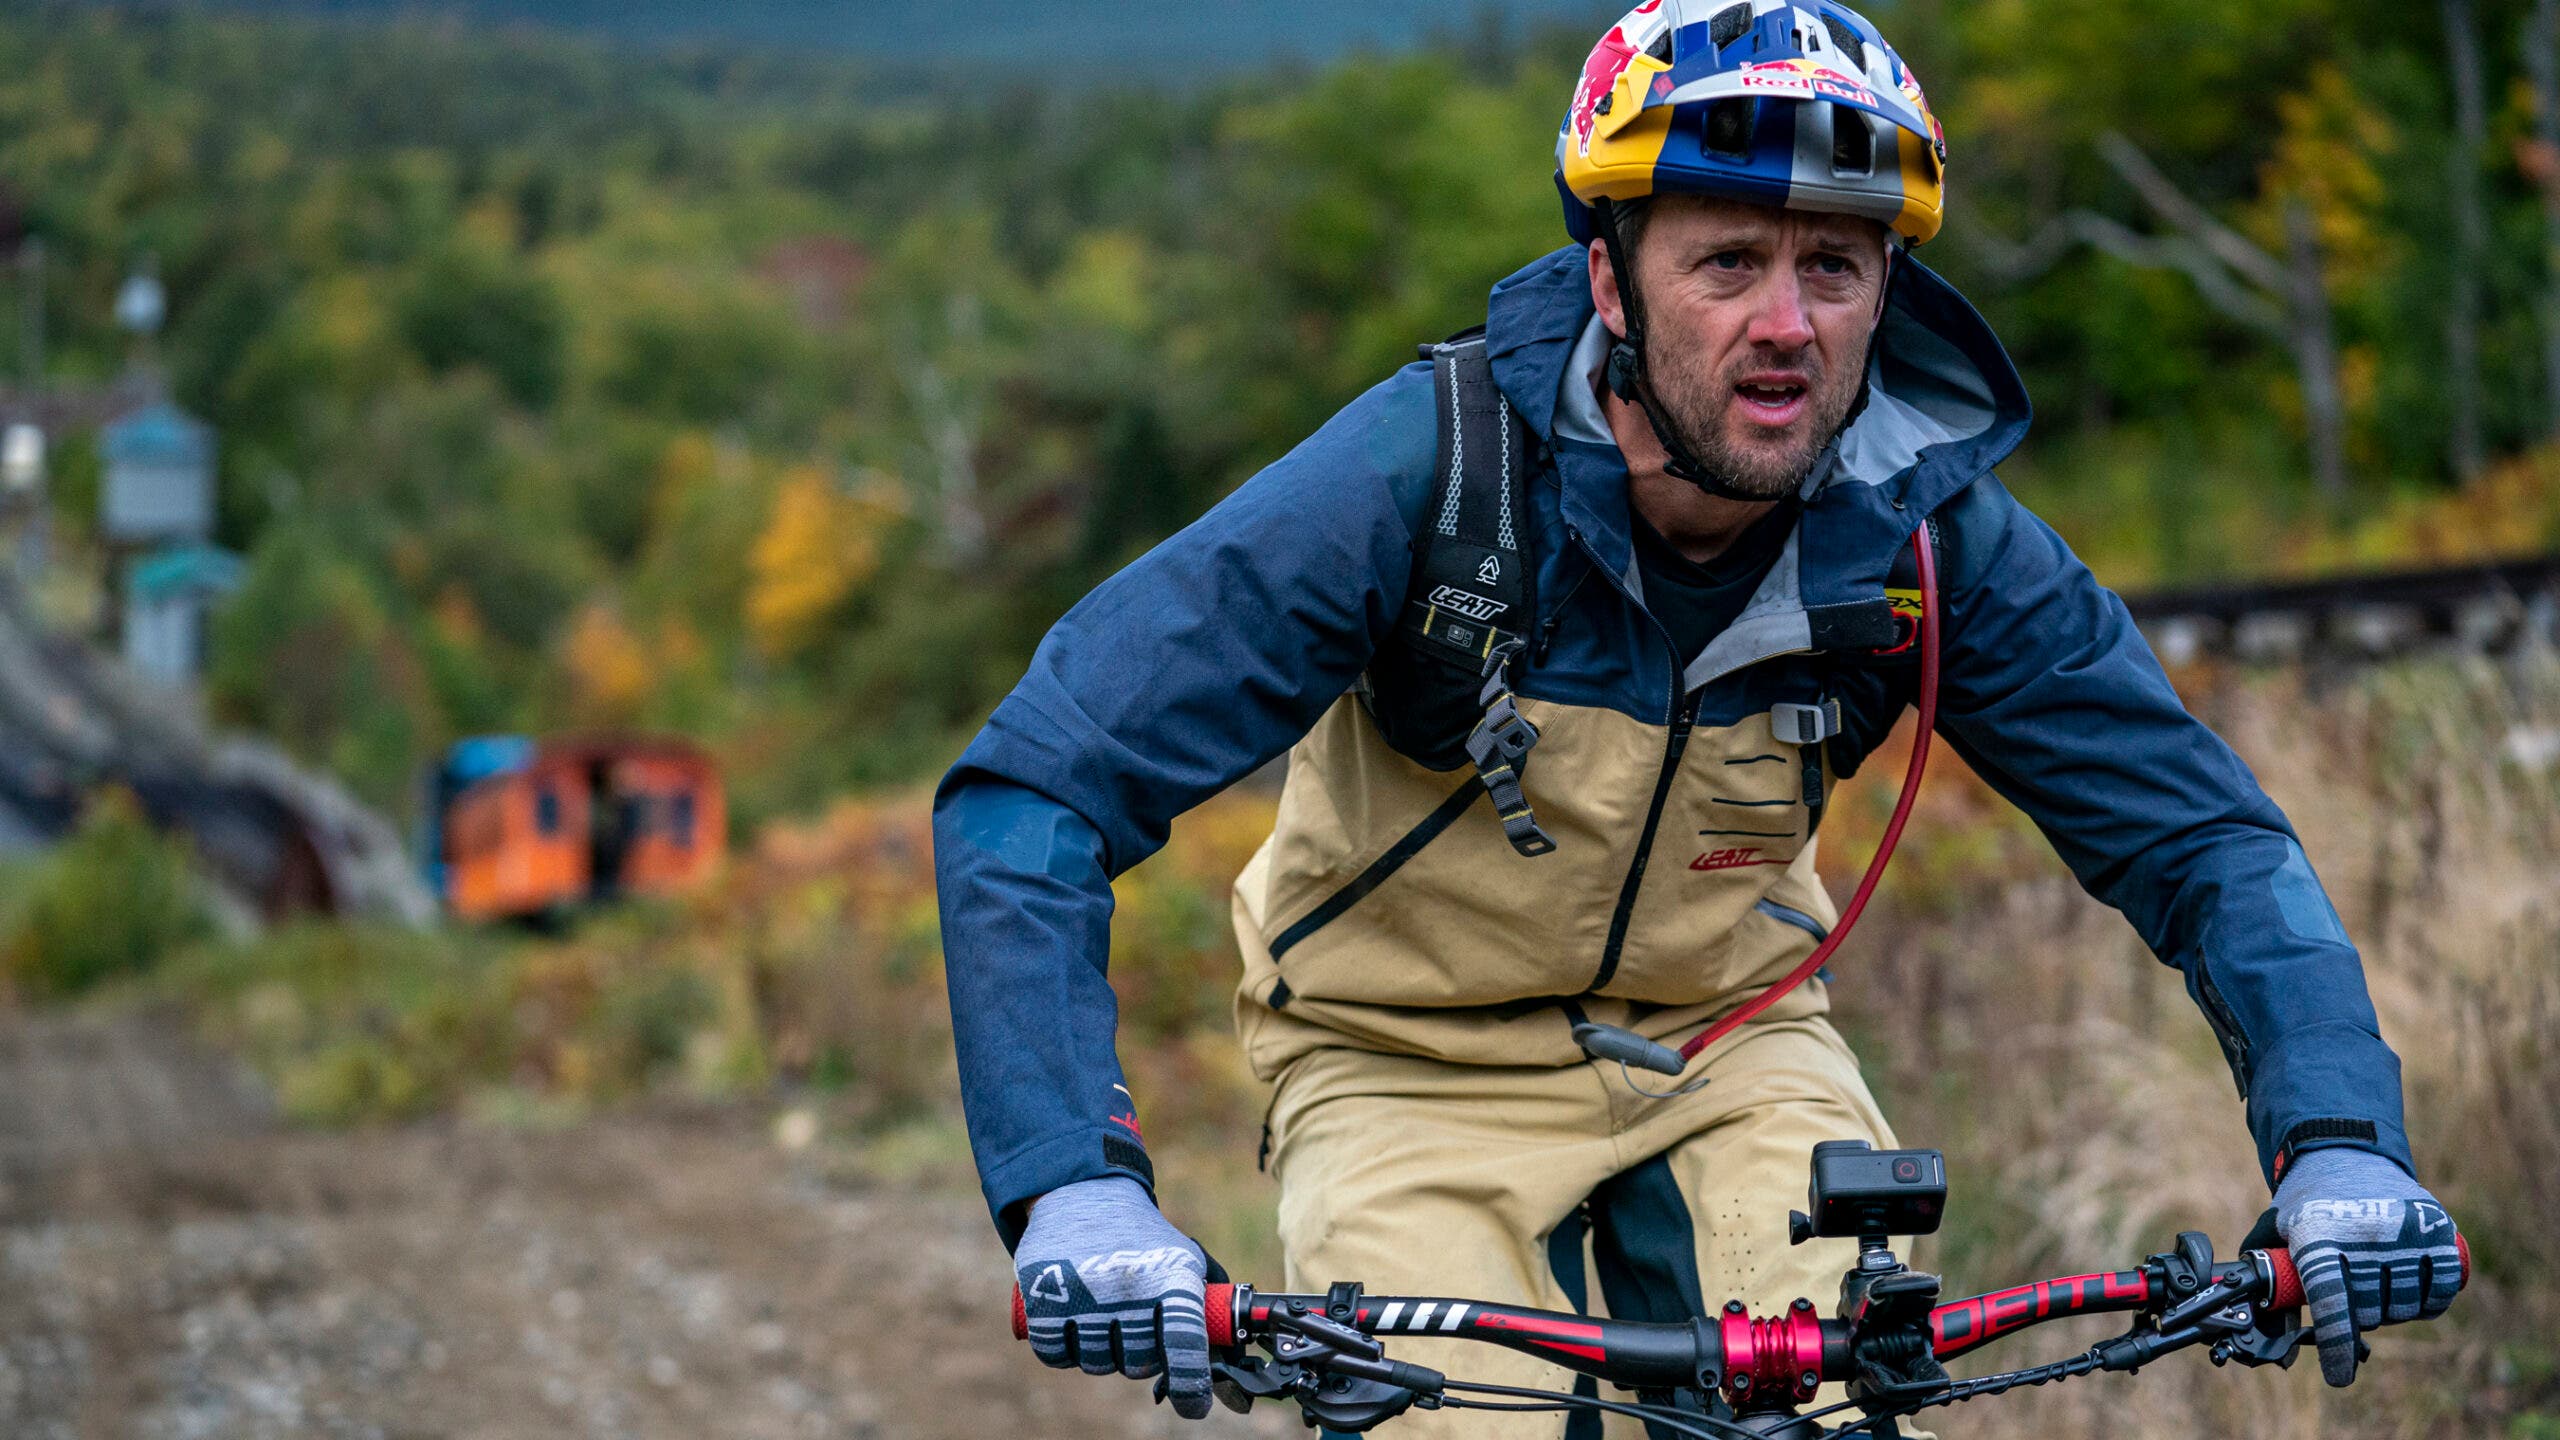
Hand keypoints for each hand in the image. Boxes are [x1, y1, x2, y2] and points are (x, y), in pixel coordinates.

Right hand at [1013, 1176, 1212, 1417]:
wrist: (1084, 1192)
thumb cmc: (1142, 1238)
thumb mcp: (1184, 1259)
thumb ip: (1205, 1312)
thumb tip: (1224, 1369)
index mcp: (1170, 1276)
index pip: (1185, 1343)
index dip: (1191, 1383)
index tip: (1194, 1406)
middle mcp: (1128, 1286)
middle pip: (1138, 1364)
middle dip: (1138, 1355)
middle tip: (1133, 1325)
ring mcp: (1082, 1292)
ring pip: (1096, 1363)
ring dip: (1100, 1351)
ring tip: (1101, 1314)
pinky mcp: (1042, 1295)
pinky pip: (1055, 1355)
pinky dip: (1063, 1349)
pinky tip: (1070, 1322)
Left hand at [2272, 1148, 2464, 1385]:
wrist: (2345, 1152)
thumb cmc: (2307, 1202)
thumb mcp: (2278, 1228)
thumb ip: (2269, 1271)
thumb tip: (2260, 1320)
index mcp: (2319, 1234)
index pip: (2332, 1304)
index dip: (2337, 1346)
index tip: (2339, 1377)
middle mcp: (2364, 1233)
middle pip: (2370, 1311)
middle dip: (2360, 1318)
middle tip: (2352, 1302)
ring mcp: (2406, 1231)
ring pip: (2405, 1306)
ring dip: (2392, 1312)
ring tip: (2377, 1289)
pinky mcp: (2438, 1230)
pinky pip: (2442, 1291)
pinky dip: (2429, 1302)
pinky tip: (2413, 1292)